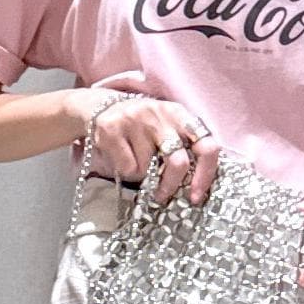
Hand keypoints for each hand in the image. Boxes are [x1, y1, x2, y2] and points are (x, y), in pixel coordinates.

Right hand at [79, 89, 220, 204]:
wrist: (96, 107)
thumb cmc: (140, 126)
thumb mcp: (165, 127)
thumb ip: (181, 148)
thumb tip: (193, 188)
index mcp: (180, 114)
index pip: (207, 146)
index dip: (205, 175)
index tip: (195, 196)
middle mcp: (161, 114)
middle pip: (178, 162)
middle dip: (170, 185)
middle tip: (161, 195)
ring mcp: (136, 119)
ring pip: (147, 169)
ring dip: (140, 173)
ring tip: (132, 157)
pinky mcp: (113, 128)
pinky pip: (126, 167)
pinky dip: (123, 170)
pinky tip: (119, 155)